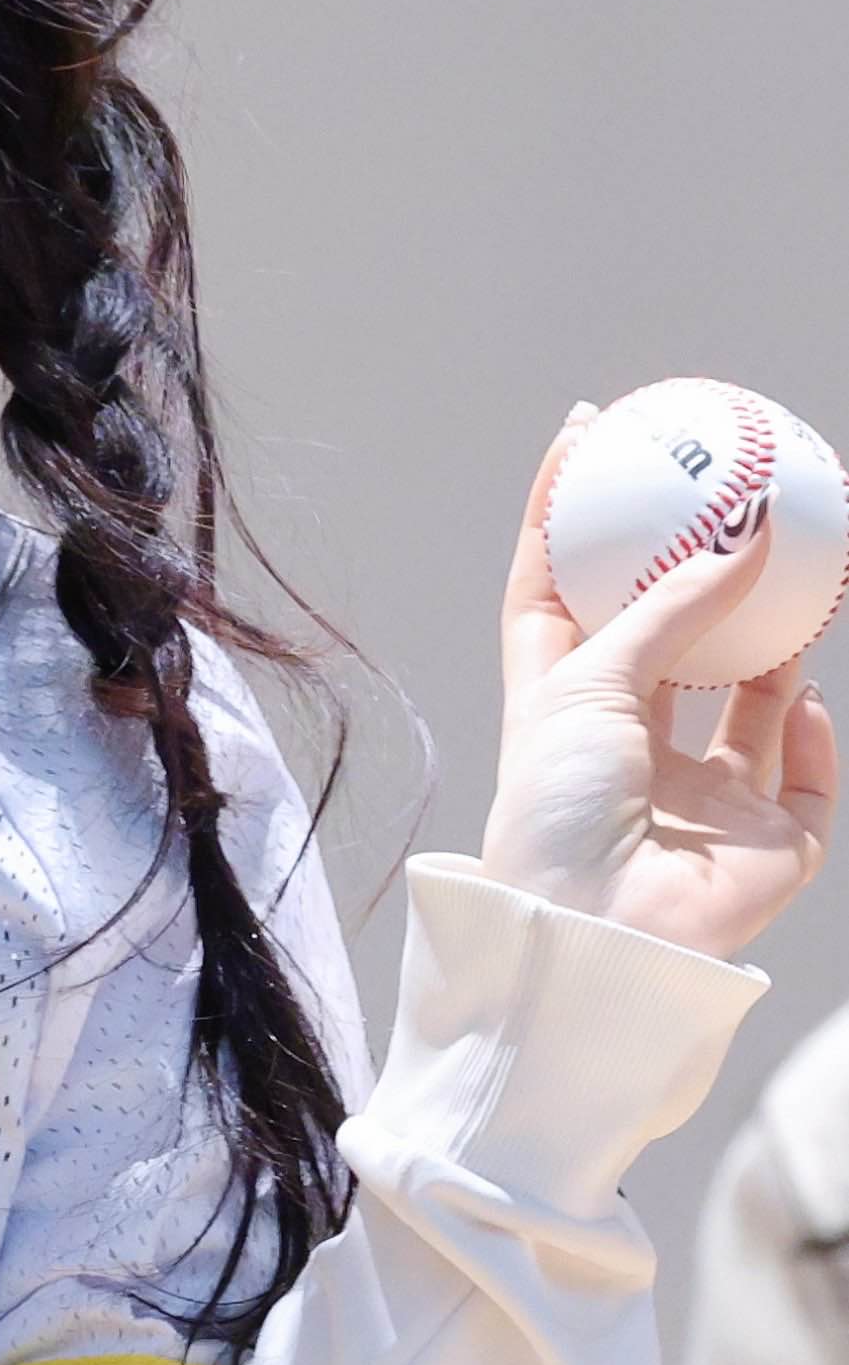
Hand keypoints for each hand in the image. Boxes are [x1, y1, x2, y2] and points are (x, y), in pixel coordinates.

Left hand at [478, 413, 834, 954]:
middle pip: (666, 650)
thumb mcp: (586, 683)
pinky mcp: (766, 851)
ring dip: (772, 645)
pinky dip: (809, 732)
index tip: (587, 432)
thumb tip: (748, 528)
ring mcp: (700, 805)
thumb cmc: (555, 810)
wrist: (595, 933)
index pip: (555, 596)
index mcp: (559, 715)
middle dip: (698, 582)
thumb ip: (670, 605)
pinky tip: (805, 689)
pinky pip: (805, 778)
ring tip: (795, 573)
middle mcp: (628, 757)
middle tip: (733, 498)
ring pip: (752, 708)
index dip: (564, 517)